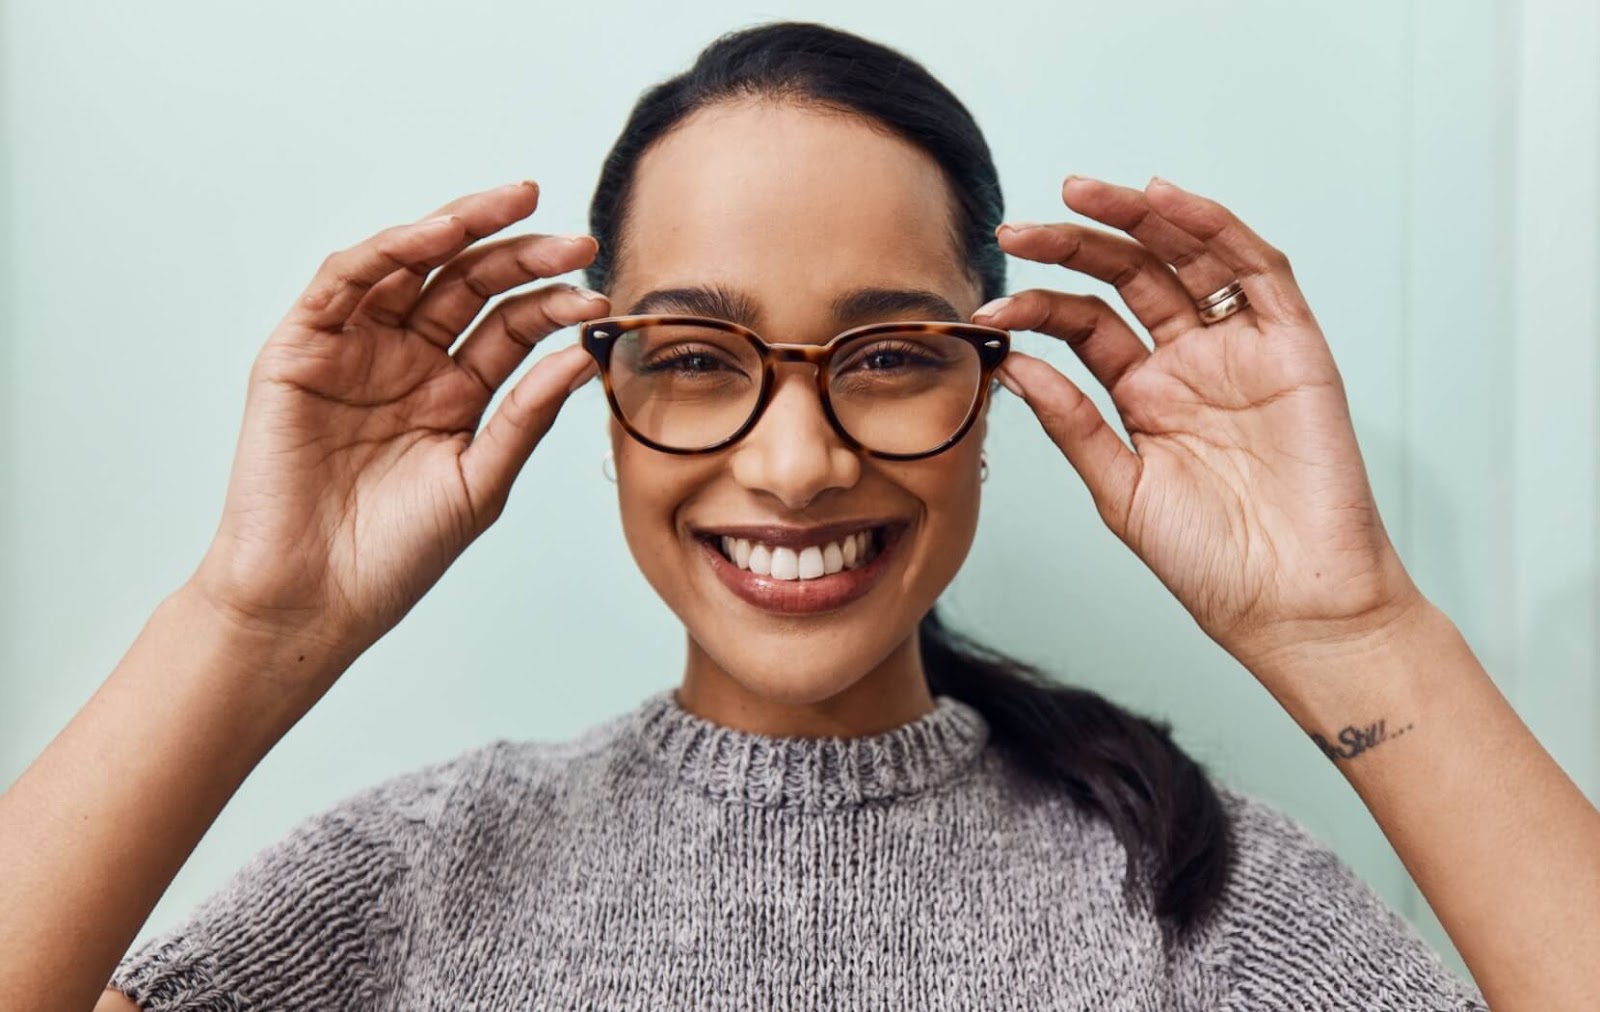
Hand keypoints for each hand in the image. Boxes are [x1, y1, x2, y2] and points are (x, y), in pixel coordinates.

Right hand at [188, 180, 608, 665]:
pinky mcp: (299, 350)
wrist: (315, 599)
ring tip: (517, 209)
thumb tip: (583, 356)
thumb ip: (525, 415)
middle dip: (523, 255)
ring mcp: (353, 350)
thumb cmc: (395, 554)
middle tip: (578, 241)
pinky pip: (342, 282)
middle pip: (469, 284)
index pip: (510, 325)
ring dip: (461, 231)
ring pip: (410, 266)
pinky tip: (437, 236)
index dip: (553, 304)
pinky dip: (387, 251)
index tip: (600, 299)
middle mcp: (406, 360)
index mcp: (453, 392)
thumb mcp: (480, 480)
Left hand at [974, 175, 1424, 675]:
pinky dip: (1216, 229)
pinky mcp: (1295, 348)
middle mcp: (1192, 363)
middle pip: (1130, 277)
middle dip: (1073, 245)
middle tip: (1016, 230)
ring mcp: (1243, 351)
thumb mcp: (1120, 490)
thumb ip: (1072, 424)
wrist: (1290, 605)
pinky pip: (1258, 271)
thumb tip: (1013, 366)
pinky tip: (1167, 202)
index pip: (1087, 323)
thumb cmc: (1212, 563)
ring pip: (1189, 258)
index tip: (990, 307)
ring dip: (1138, 218)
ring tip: (1080, 194)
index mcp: (1146, 395)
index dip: (1039, 305)